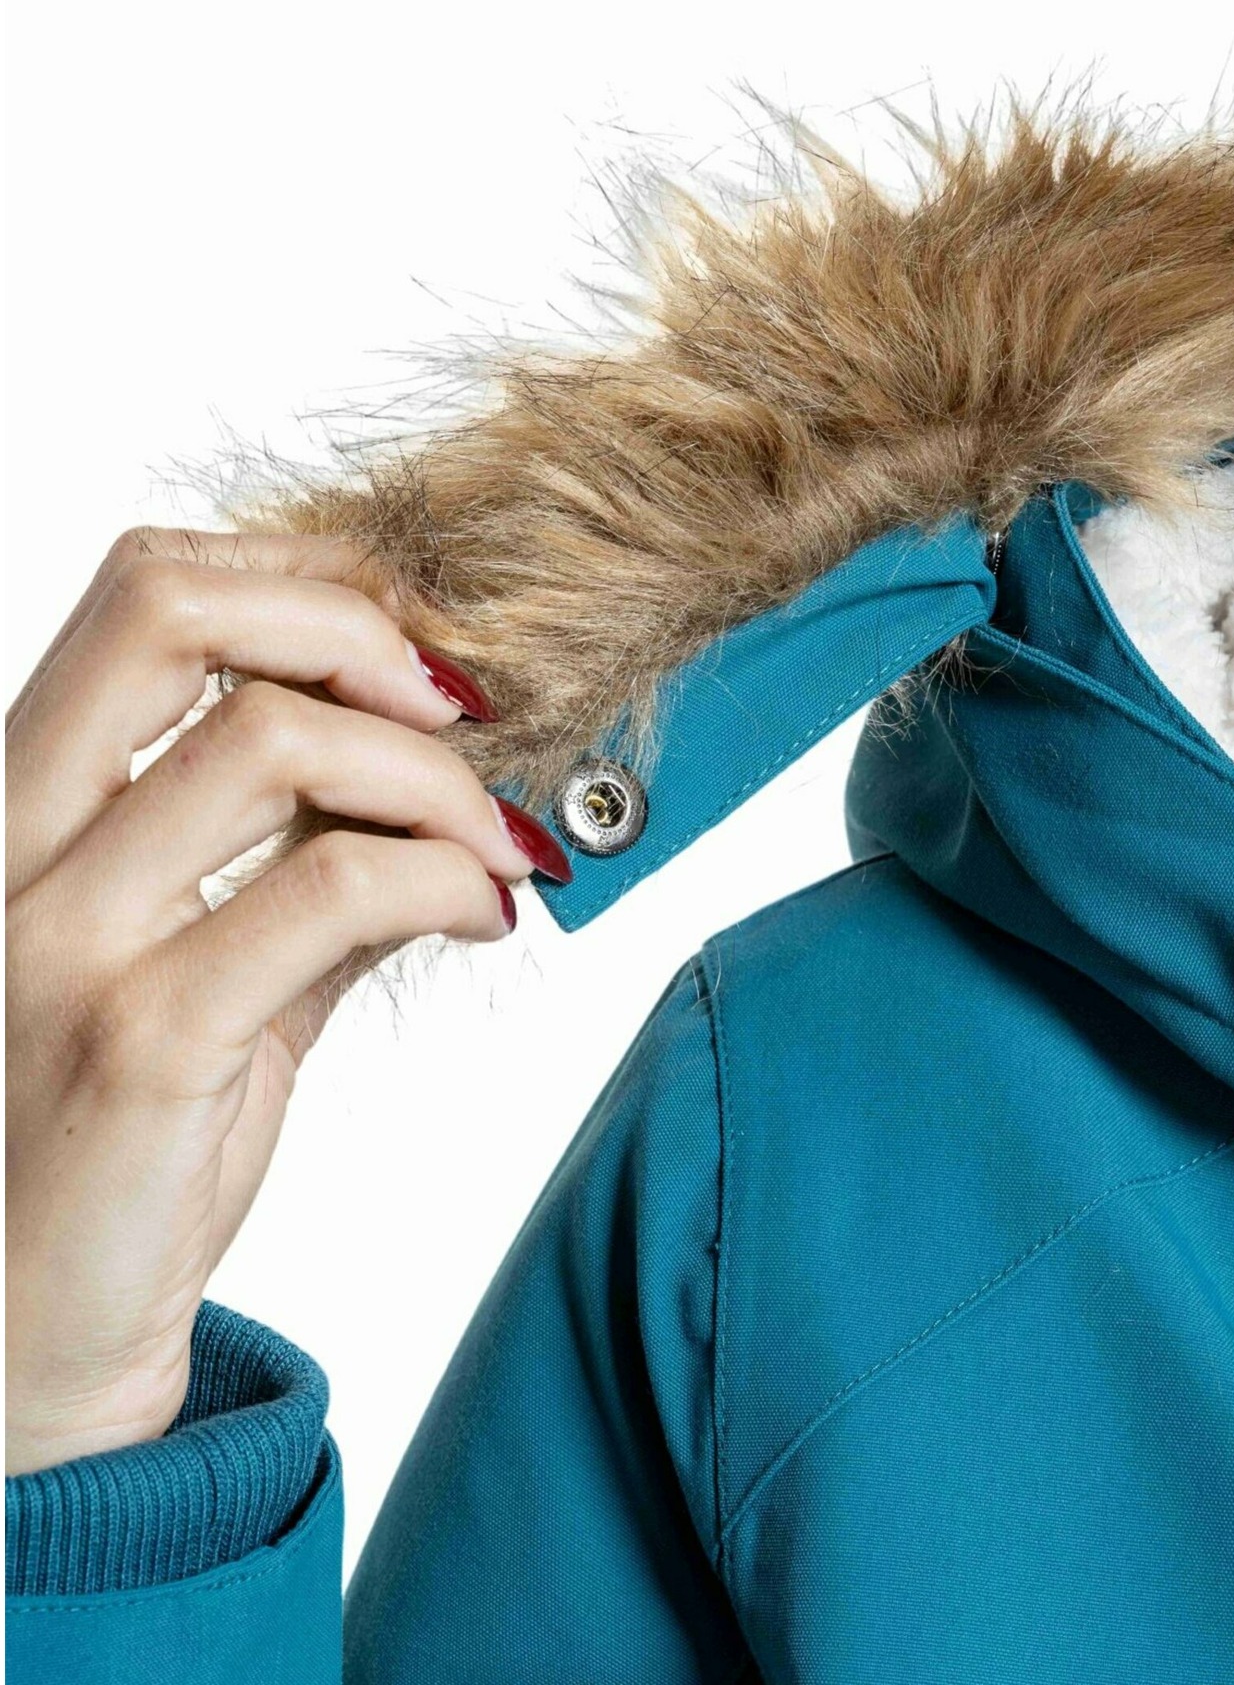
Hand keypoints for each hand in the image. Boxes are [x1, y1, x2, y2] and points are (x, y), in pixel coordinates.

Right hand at [5, 529, 565, 1475]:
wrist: (29, 1339)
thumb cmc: (113, 1142)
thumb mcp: (205, 964)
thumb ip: (296, 857)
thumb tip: (443, 763)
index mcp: (25, 810)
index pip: (146, 591)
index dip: (308, 581)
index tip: (421, 641)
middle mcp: (17, 852)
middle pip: (173, 609)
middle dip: (358, 624)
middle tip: (465, 703)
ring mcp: (65, 943)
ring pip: (276, 739)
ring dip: (435, 773)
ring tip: (499, 842)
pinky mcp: (142, 1045)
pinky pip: (331, 889)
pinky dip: (446, 875)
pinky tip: (489, 912)